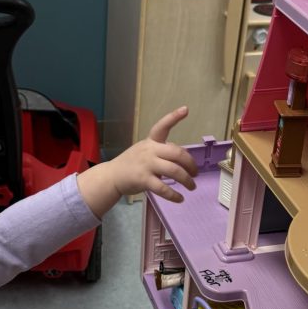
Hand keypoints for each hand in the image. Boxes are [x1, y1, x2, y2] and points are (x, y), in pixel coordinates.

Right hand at [78, 106, 197, 217]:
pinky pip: (163, 188)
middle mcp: (149, 151)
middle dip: (190, 164)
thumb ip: (162, 152)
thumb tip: (181, 158)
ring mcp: (146, 165)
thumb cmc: (131, 164)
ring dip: (187, 180)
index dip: (174, 117)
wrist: (111, 176)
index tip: (185, 109)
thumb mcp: (145, 152)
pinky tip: (180, 198)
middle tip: (196, 173)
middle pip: (177, 153)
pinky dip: (174, 195)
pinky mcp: (143, 180)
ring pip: (174, 171)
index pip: (162, 126)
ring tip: (192, 187)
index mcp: (151, 142)